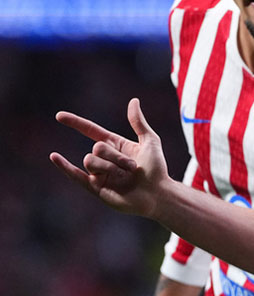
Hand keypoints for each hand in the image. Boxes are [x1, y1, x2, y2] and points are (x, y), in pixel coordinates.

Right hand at [50, 98, 166, 217]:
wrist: (156, 194)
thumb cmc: (156, 169)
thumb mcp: (150, 141)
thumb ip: (138, 122)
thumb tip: (133, 101)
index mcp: (115, 145)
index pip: (91, 130)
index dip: (75, 123)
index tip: (59, 116)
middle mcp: (105, 158)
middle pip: (97, 148)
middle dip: (116, 156)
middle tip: (133, 167)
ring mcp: (99, 173)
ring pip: (91, 161)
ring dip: (110, 167)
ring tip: (126, 177)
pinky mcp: (95, 187)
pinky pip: (75, 175)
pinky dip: (64, 166)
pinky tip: (54, 156)